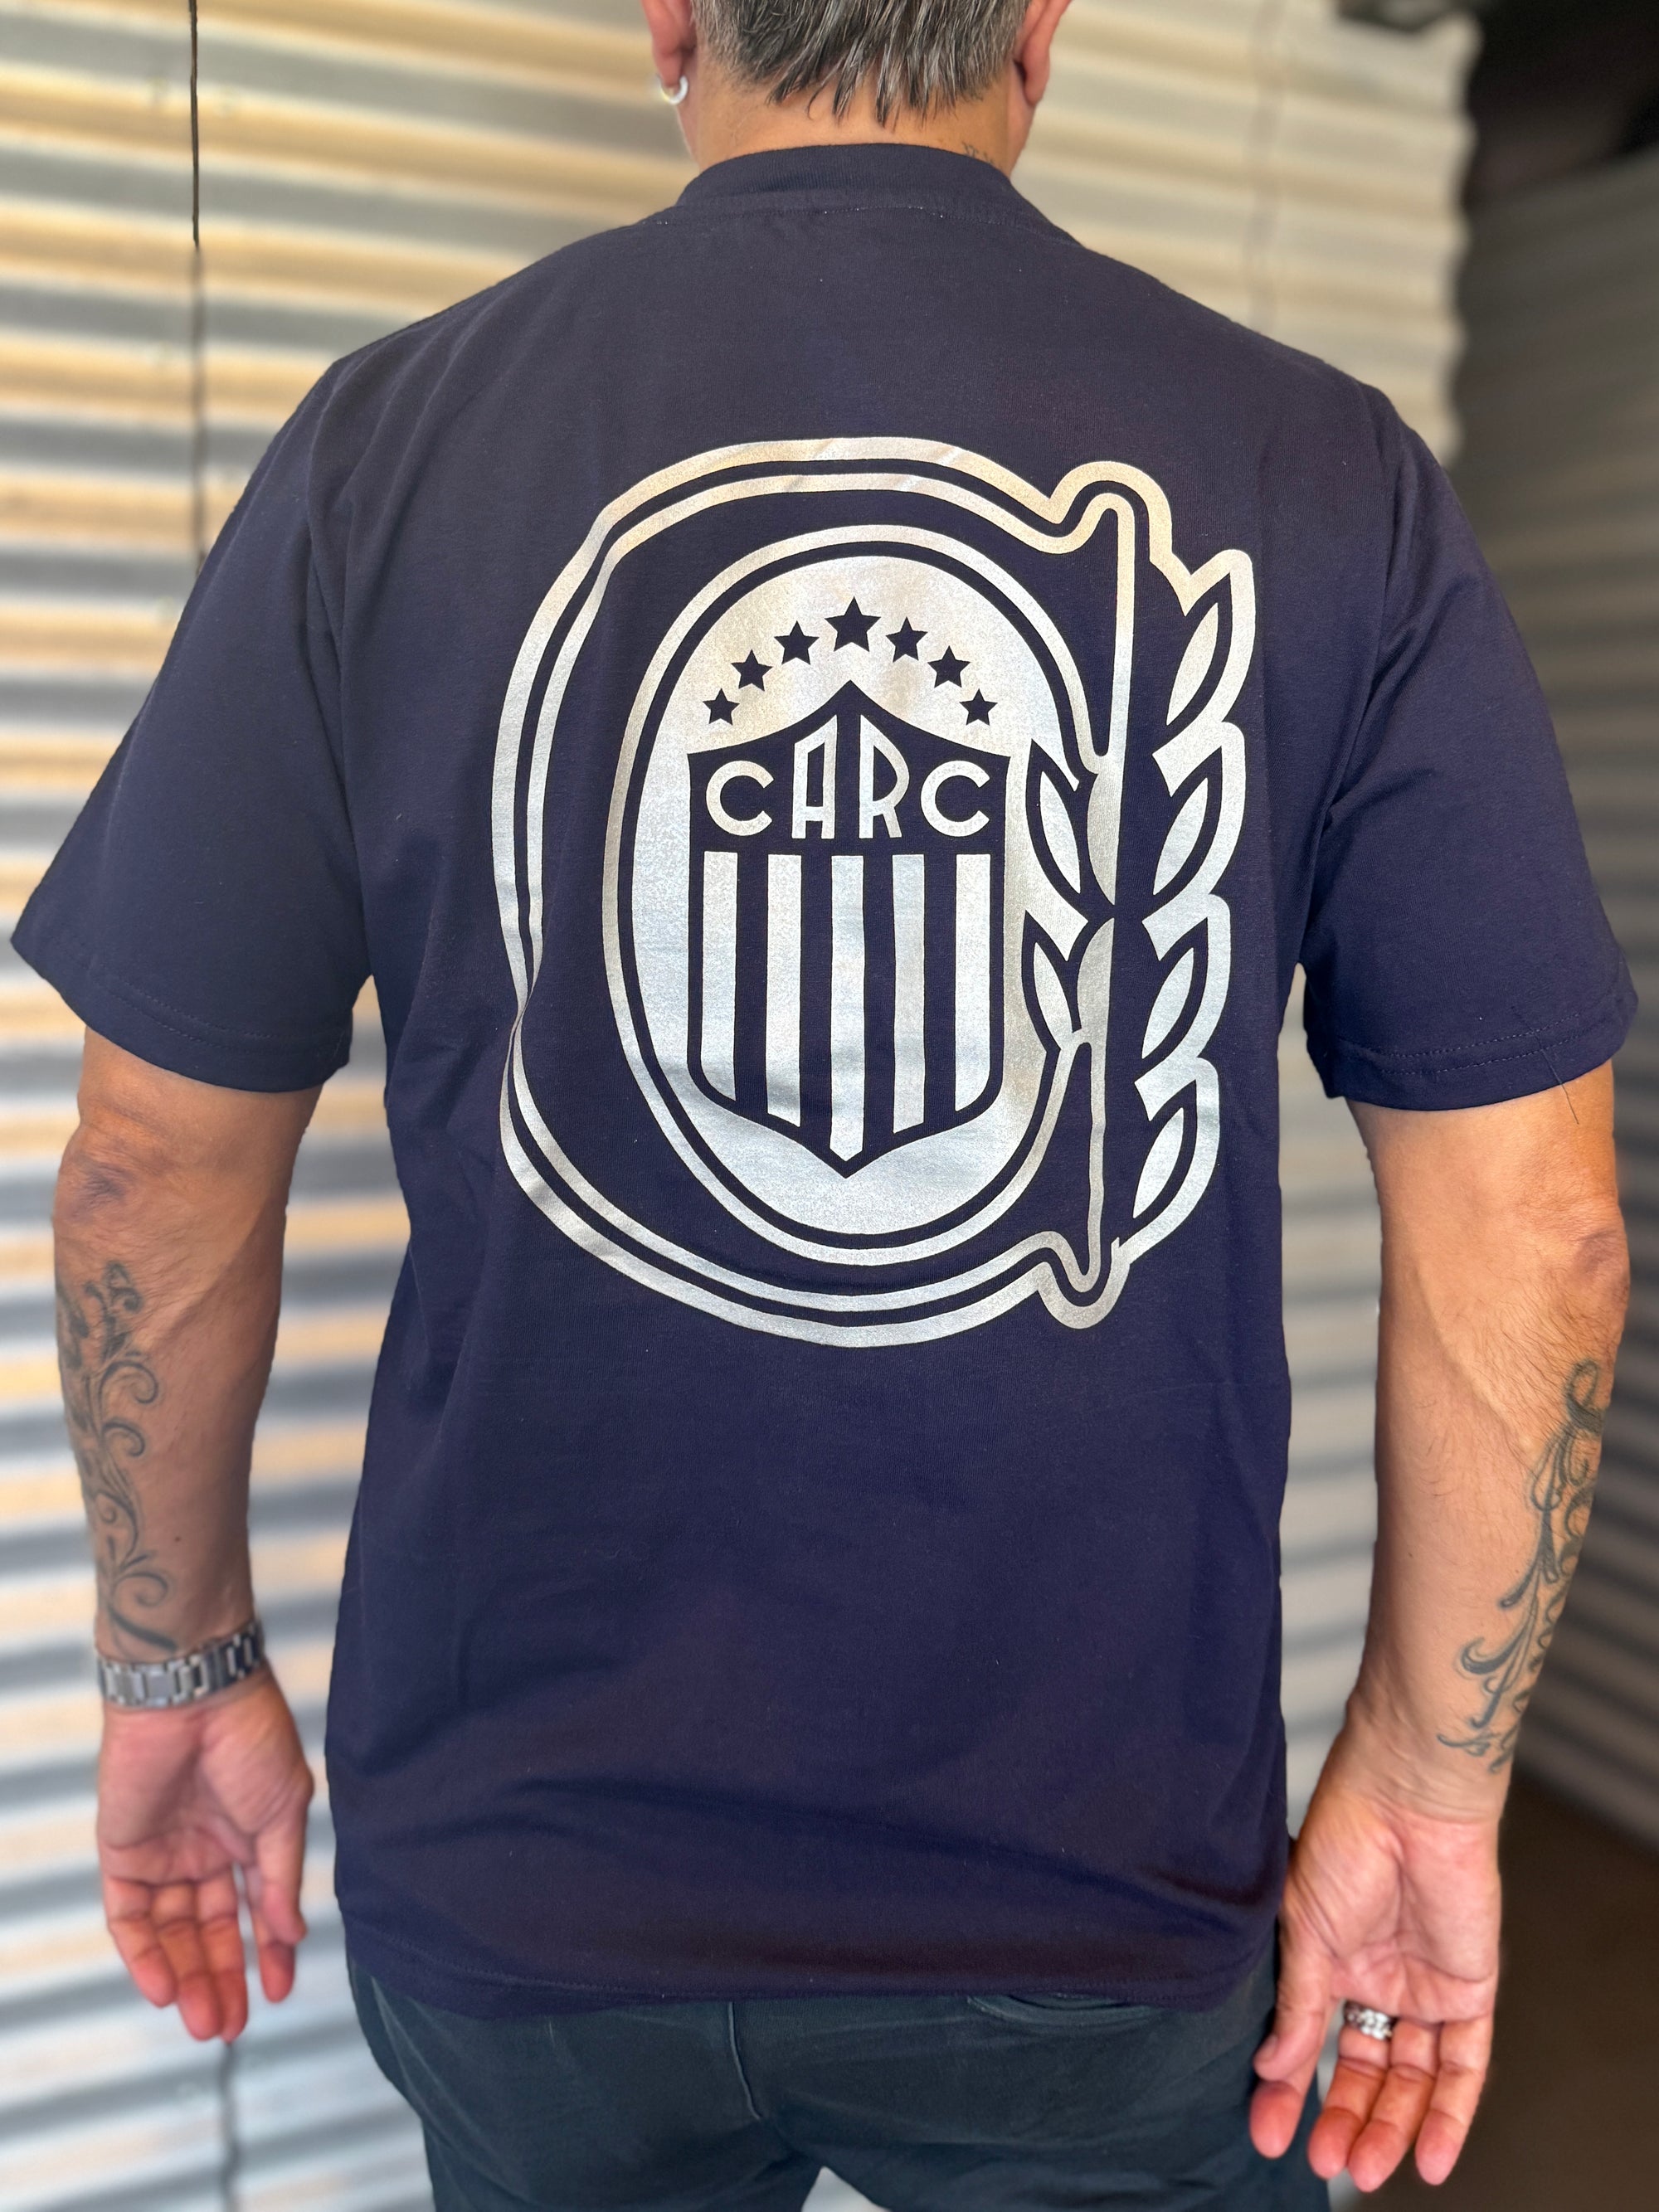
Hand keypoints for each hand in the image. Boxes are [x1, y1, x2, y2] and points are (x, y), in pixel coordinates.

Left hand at [97, 1668, 313, 2041]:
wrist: (194, 1697)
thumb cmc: (250, 1735)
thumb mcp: (285, 1810)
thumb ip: (280, 1876)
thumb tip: (290, 1932)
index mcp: (248, 1836)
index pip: (255, 1910)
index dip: (268, 1953)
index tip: (279, 1989)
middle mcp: (204, 1850)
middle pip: (210, 1931)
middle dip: (222, 1979)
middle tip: (232, 2023)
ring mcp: (163, 1854)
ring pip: (171, 1933)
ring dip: (187, 1977)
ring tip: (205, 2018)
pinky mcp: (123, 1853)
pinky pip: (129, 1917)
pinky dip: (144, 1955)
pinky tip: (165, 1987)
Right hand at [1250, 1731, 1500, 2191]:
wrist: (1406, 1802)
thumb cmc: (1343, 1839)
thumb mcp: (1303, 1929)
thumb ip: (1298, 2004)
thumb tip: (1273, 2066)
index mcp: (1329, 1961)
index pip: (1310, 2044)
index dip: (1287, 2090)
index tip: (1266, 2128)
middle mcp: (1377, 1980)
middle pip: (1365, 2072)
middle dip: (1345, 2119)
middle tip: (1325, 2158)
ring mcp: (1424, 1988)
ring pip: (1412, 2080)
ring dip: (1392, 2126)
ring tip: (1367, 2169)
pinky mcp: (1469, 1990)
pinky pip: (1465, 2066)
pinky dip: (1450, 2114)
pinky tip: (1430, 2155)